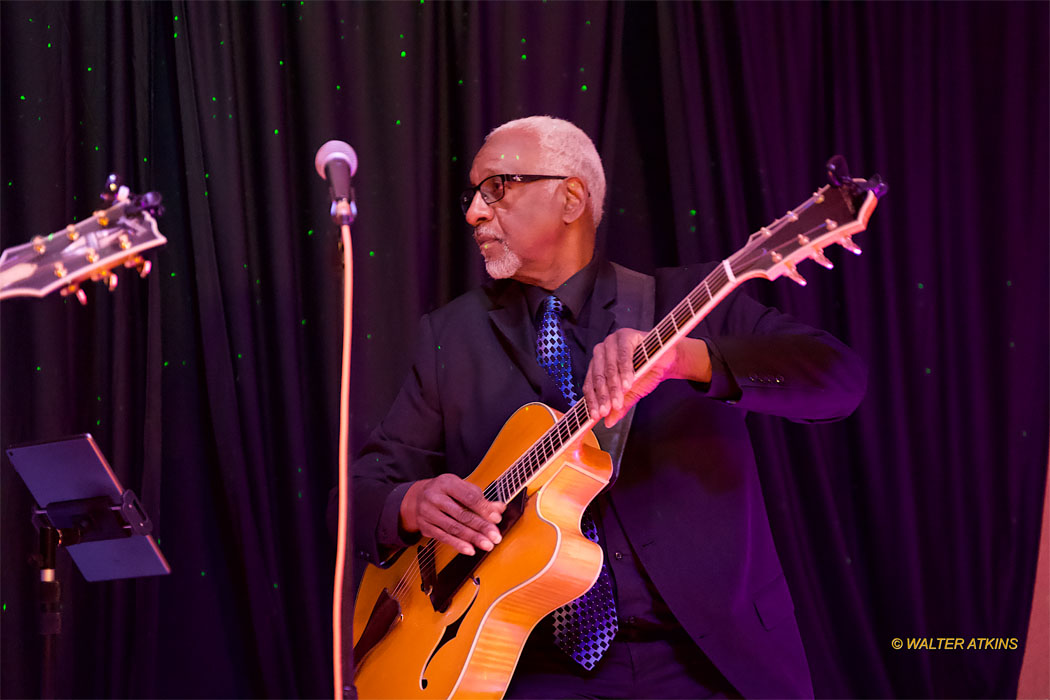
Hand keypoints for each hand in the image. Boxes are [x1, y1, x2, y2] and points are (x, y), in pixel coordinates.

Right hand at [399, 474, 505, 555]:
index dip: (484, 508)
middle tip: (495, 537)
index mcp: (446, 483)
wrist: (418, 497)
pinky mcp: (424, 526)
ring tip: (487, 545)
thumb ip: (480, 498)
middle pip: (461, 514)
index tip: (496, 519)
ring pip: (453, 528)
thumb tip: (500, 509)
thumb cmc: (446, 492)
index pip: (468, 496)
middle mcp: (434, 496)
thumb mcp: (461, 488)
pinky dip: (457, 544)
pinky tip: (470, 549)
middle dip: (481, 527)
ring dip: (472, 538)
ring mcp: (427, 512)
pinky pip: (443, 537)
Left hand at [582, 329, 711, 426]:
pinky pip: (623, 356)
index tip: (596, 416)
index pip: (590, 384)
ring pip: (610, 367)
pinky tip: (628, 384)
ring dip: (614, 387)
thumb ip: (620, 405)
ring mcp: (612, 342)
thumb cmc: (647, 372)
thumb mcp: (632, 392)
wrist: (667, 359)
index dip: (593, 401)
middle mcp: (601, 351)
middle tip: (608, 410)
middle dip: (604, 396)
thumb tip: (608, 422)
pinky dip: (625, 371)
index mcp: (597, 364)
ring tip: (619, 401)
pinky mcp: (626, 336)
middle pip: (599, 377)